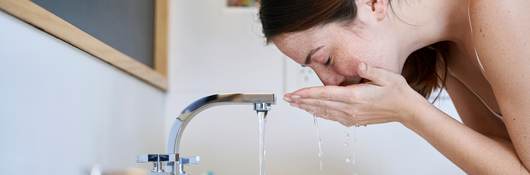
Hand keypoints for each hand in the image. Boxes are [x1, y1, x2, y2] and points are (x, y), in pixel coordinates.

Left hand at [284, 63, 427, 126]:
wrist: (406, 110)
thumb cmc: (397, 92)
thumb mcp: (386, 76)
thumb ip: (370, 70)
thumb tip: (359, 65)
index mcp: (355, 97)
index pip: (325, 95)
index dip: (308, 94)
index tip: (295, 94)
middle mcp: (350, 109)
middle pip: (320, 105)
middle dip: (302, 101)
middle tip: (288, 99)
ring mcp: (351, 116)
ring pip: (324, 112)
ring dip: (308, 108)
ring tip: (295, 105)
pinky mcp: (354, 120)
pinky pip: (332, 117)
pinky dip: (320, 114)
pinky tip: (314, 112)